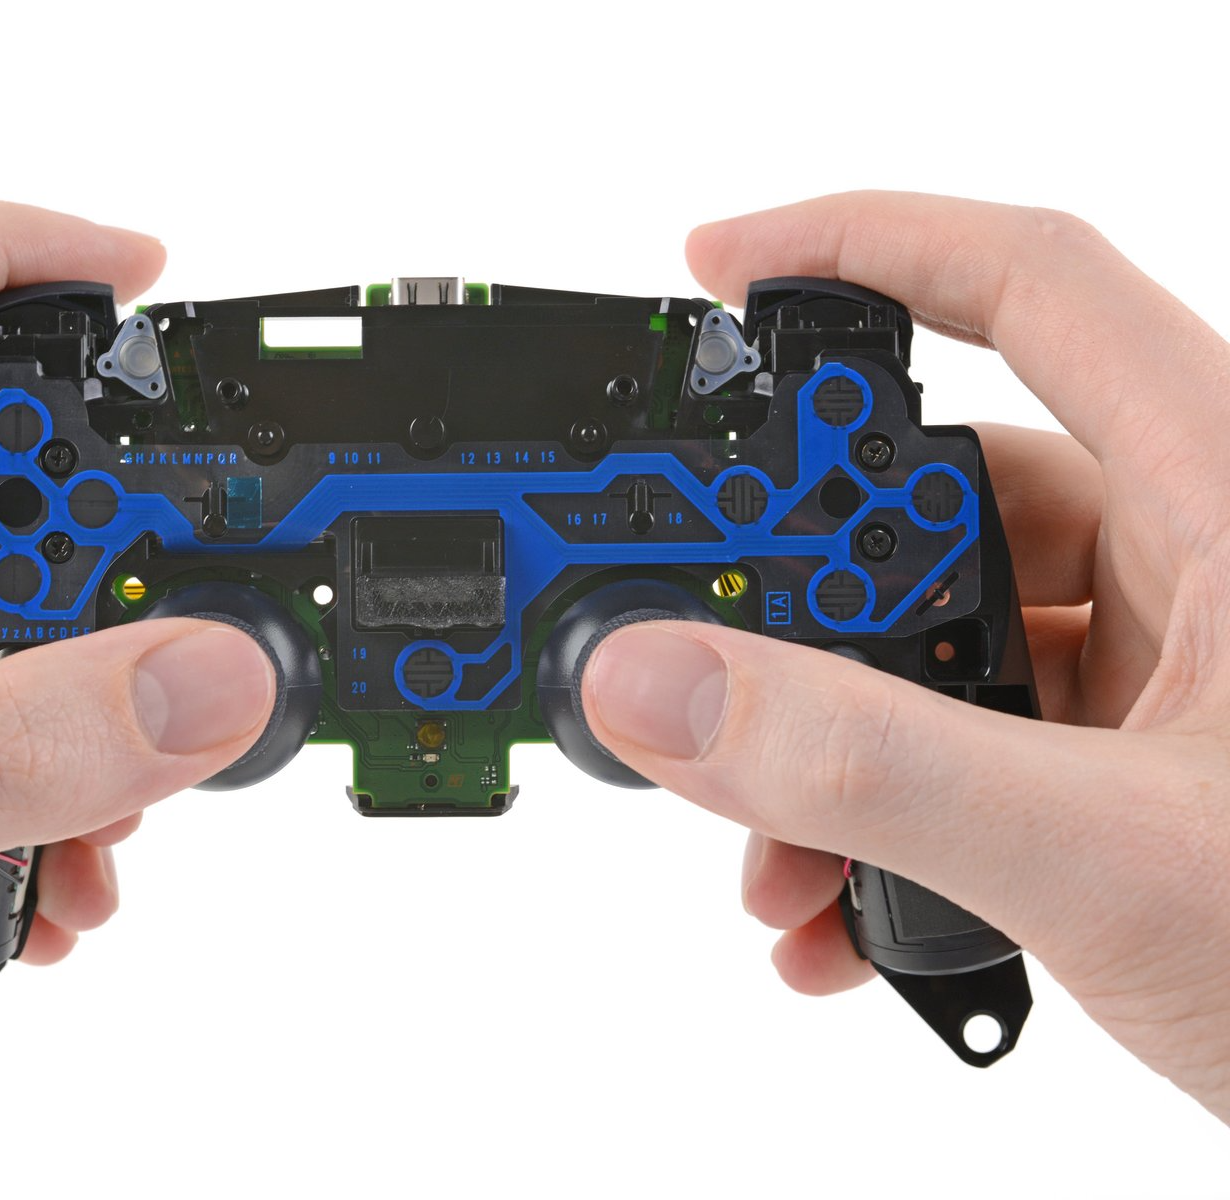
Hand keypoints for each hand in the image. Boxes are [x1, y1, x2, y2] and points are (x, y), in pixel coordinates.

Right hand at [584, 191, 1229, 1121]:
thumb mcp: (1109, 855)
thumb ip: (869, 765)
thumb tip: (660, 678)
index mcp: (1225, 499)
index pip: (1032, 285)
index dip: (862, 242)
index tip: (712, 273)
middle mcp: (1187, 563)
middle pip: (936, 493)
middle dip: (799, 587)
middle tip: (703, 648)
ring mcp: (1152, 674)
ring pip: (931, 644)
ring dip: (823, 743)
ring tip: (776, 849)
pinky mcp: (1122, 769)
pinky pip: (957, 748)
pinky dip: (872, 817)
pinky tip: (833, 913)